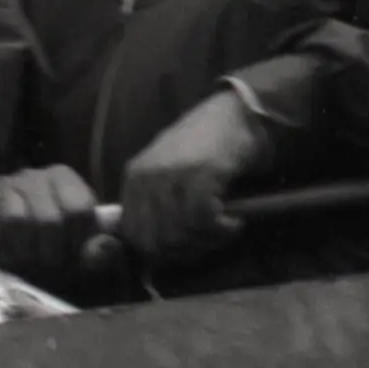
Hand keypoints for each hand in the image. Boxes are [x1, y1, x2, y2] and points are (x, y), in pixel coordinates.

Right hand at [0, 165, 107, 290]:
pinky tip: (0, 255)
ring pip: (14, 220)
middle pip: (46, 218)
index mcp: (63, 178)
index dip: (77, 241)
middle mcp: (32, 175)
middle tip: (45, 266)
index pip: (77, 209)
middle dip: (47, 251)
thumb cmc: (55, 247)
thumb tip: (103, 248)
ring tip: (23, 262)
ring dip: (20, 251)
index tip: (72, 257)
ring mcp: (1, 184)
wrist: (17, 245)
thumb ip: (101, 252)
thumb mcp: (84, 250)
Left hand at [115, 91, 265, 269]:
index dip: (159, 252)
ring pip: (177, 235)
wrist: (237, 114)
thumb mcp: (168, 174)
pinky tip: (234, 221)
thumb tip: (155, 249)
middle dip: (183, 252)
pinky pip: (202, 220)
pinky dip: (222, 229)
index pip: (131, 235)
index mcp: (133, 179)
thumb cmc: (206, 147)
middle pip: (153, 242)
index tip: (186, 247)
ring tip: (224, 228)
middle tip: (209, 241)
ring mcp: (170, 176)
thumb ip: (156, 203)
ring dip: (206, 241)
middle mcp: (145, 178)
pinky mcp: (200, 175)